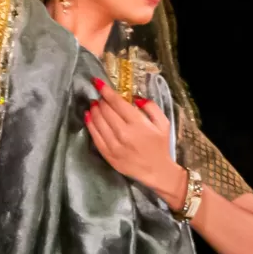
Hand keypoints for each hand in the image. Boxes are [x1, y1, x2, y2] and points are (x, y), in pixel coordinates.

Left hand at [83, 78, 182, 198]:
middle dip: (101, 100)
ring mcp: (113, 144)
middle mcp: (123, 133)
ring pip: (97, 121)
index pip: (116, 102)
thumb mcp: (163, 123)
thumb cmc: (160, 146)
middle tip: (101, 96)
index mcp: (138, 123)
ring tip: (94, 104)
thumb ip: (151, 107)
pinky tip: (89, 116)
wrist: (156, 171)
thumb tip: (135, 98)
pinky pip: (94, 135)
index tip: (97, 81)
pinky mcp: (107, 154)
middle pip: (105, 110)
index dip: (105, 90)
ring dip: (94, 109)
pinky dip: (89, 123)